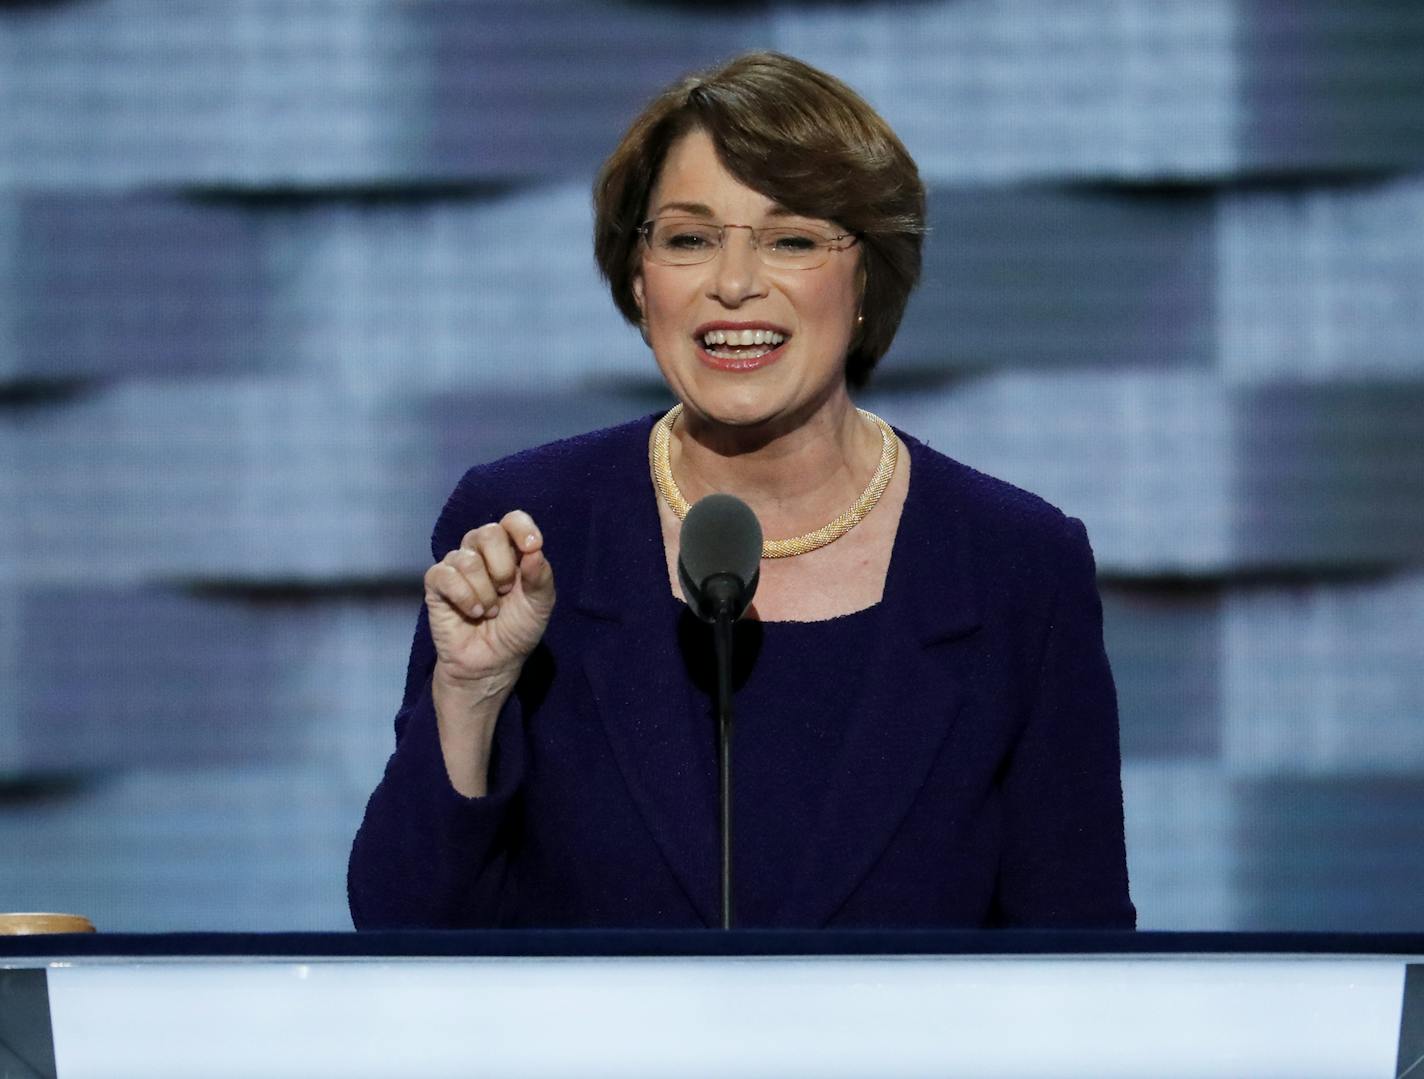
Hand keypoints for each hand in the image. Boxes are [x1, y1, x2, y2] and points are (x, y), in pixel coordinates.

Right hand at [424, 510, 555, 691]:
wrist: (492, 663)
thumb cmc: (516, 631)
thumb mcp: (540, 605)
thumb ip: (541, 577)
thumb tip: (535, 550)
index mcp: (510, 551)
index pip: (512, 520)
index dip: (521, 528)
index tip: (533, 546)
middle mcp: (481, 552)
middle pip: (488, 533)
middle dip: (503, 567)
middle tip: (507, 591)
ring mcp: (457, 566)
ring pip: (467, 559)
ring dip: (485, 591)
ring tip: (490, 610)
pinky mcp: (436, 583)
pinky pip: (445, 575)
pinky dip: (464, 596)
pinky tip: (473, 612)